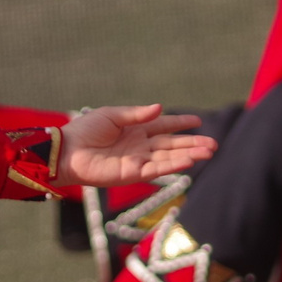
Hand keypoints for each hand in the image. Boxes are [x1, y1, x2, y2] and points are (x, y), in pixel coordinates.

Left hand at [59, 104, 215, 186]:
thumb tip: (160, 108)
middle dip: (193, 144)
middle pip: (172, 144)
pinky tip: (189, 161)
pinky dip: (173, 165)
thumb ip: (137, 114)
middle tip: (214, 144)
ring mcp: (138, 160)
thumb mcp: (113, 115)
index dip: (180, 124)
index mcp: (135, 129)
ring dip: (189, 155)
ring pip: (169, 157)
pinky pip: (157, 169)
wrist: (67, 151)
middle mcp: (140, 146)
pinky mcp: (133, 173)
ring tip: (209, 152)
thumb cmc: (85, 131)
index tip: (198, 121)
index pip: (164, 126)